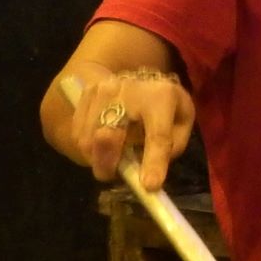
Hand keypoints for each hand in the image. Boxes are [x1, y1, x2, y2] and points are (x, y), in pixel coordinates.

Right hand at [63, 68, 193, 191]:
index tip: (150, 186)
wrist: (136, 75)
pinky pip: (78, 132)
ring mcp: (102, 91)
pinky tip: (99, 147)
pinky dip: (87, 147)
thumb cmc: (164, 104)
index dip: (153, 162)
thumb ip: (174, 144)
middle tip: (111, 176)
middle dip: (108, 163)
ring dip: (96, 158)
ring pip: (88, 138)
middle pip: (108, 134)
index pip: (157, 135)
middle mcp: (129, 90)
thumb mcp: (182, 120)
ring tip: (109, 160)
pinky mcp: (85, 94)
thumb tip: (150, 169)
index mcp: (161, 98)